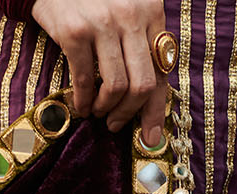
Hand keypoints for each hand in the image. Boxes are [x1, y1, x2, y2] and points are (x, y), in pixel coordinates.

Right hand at [31, 0, 168, 143]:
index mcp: (151, 11)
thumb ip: (141, 42)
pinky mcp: (75, 31)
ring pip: (117, 87)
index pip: (162, 70)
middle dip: (130, 114)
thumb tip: (147, 96)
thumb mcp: (127, 9)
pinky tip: (81, 106)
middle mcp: (131, 15)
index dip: (156, 110)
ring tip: (98, 111)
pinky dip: (84, 101)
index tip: (152, 137)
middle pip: (143, 84)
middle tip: (116, 124)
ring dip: (106, 108)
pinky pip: (85, 79)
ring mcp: (103, 22)